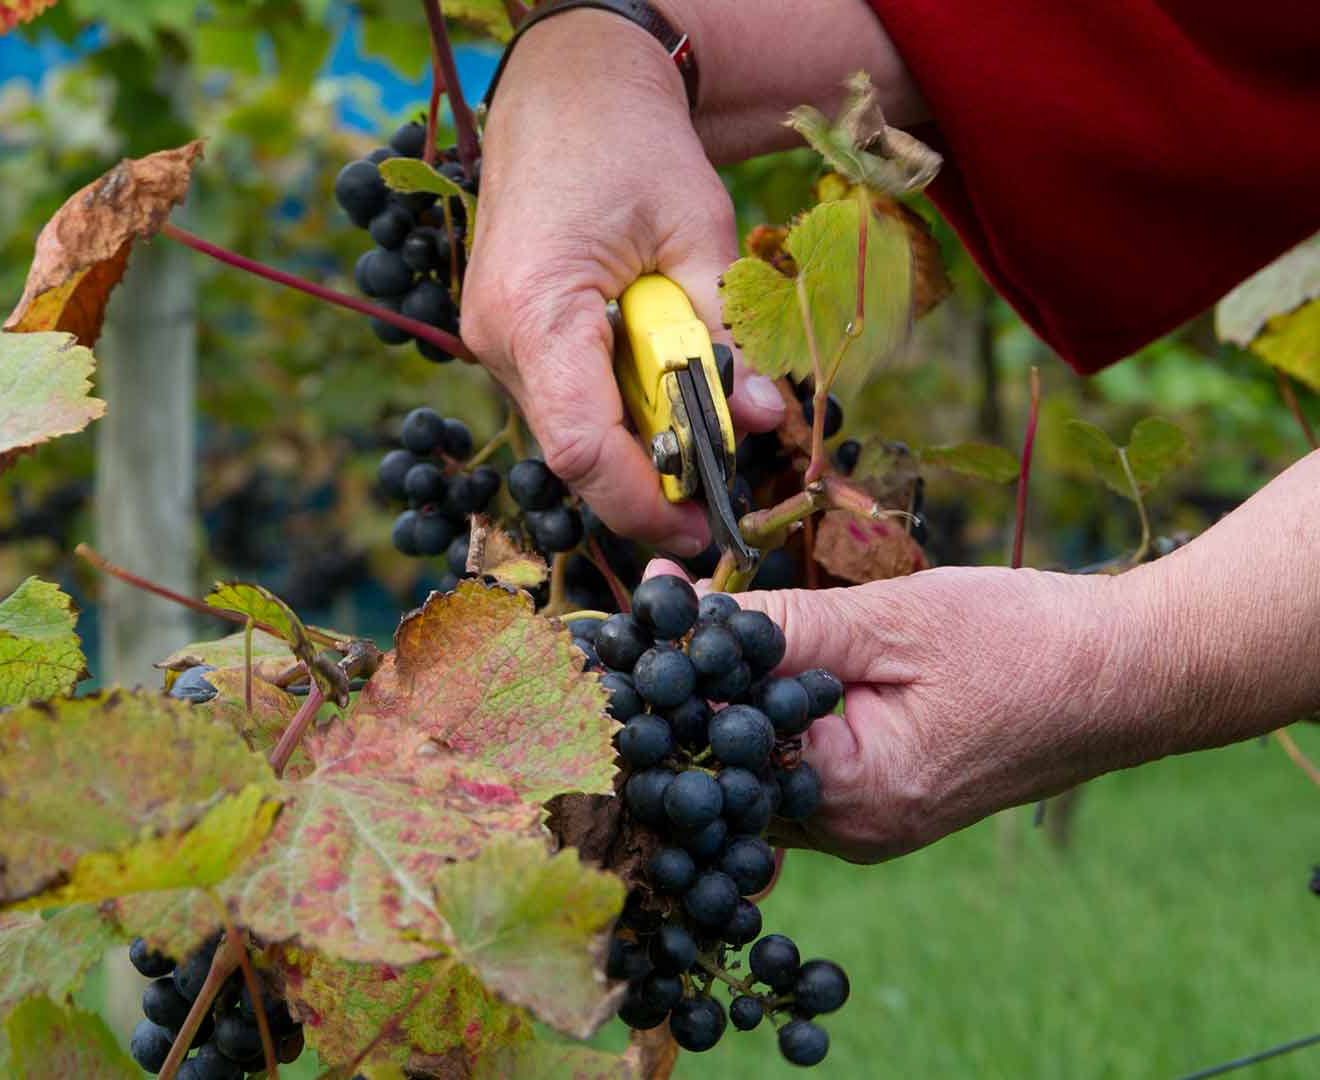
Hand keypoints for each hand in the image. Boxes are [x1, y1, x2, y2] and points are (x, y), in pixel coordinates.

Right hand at [460, 11, 786, 557]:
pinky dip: (615, 409)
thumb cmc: (630, 145)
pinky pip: (562, 400)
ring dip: (636, 441)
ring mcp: (489, 341)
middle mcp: (494, 338)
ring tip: (702, 421)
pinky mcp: (504, 337)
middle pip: (572, 451)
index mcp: (534, 311)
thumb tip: (765, 421)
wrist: (567, 90)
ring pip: (567, 431)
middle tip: (725, 484)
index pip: (578, 447)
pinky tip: (659, 386)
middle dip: (651, 479)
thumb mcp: (700, 231)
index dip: (642, 502)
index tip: (705, 525)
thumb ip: (727, 335)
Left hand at [641, 558, 1124, 861]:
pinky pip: (794, 768)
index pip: (710, 758)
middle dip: (673, 704)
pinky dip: (763, 718)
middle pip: (719, 779)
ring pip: (752, 774)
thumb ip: (781, 624)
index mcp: (849, 796)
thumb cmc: (1027, 642)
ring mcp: (862, 824)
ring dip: (716, 707)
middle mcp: (846, 830)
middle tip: (637, 628)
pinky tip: (746, 661)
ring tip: (683, 632)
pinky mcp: (877, 800)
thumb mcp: (892, 618)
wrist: (1132, 674)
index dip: (657, 693)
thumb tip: (677, 606)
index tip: (618, 633)